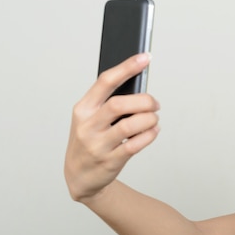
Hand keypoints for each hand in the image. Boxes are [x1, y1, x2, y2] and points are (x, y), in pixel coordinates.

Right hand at [64, 53, 159, 201]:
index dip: (126, 67)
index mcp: (83, 109)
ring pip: (130, 125)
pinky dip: (149, 135)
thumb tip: (139, 85)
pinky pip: (135, 145)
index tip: (144, 57)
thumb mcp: (91, 119)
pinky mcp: (110, 161)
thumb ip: (109, 103)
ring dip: (149, 119)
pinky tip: (153, 131)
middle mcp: (88, 125)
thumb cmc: (90, 141)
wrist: (80, 176)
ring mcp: (98, 144)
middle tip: (154, 104)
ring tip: (154, 119)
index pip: (105, 81)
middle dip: (144, 101)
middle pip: (119, 104)